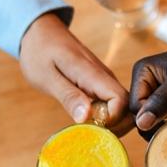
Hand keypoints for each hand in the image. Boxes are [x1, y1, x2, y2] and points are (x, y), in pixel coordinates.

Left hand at [20, 13, 133, 133]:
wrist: (38, 30)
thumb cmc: (38, 52)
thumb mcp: (46, 78)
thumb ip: (68, 96)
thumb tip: (86, 117)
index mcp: (92, 73)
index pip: (121, 100)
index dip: (113, 120)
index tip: (94, 128)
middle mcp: (104, 75)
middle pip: (127, 106)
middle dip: (117, 126)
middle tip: (94, 136)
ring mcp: (103, 79)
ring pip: (122, 106)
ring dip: (112, 123)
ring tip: (90, 130)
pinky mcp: (100, 82)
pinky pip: (111, 103)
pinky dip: (105, 116)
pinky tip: (88, 121)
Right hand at [130, 33, 166, 134]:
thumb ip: (161, 102)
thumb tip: (141, 124)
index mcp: (142, 74)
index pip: (134, 106)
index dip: (146, 119)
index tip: (165, 124)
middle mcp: (147, 86)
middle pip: (141, 117)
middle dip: (155, 125)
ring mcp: (160, 97)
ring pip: (153, 122)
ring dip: (164, 128)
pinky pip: (166, 123)